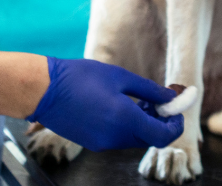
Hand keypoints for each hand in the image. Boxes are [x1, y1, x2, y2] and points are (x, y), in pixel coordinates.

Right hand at [27, 57, 183, 151]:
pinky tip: (121, 107)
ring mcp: (102, 143)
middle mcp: (115, 138)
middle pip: (149, 138)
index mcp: (125, 120)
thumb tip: (171, 98)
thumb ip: (149, 90)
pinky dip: (127, 126)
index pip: (162, 136)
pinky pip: (118, 139)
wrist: (44, 90)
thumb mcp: (120, 77)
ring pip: (134, 139)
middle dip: (160, 122)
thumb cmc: (81, 77)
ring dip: (144, 123)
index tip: (177, 110)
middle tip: (159, 100)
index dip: (175, 125)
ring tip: (139, 99)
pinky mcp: (92, 143)